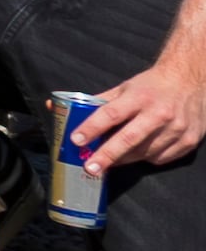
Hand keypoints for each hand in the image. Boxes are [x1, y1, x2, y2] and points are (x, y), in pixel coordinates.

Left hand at [72, 50, 205, 174]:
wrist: (190, 82)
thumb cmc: (151, 86)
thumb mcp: (125, 88)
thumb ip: (99, 102)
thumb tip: (61, 108)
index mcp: (139, 97)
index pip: (111, 114)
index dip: (92, 128)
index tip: (76, 140)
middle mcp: (159, 114)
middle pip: (129, 138)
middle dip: (107, 155)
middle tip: (90, 168)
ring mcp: (176, 129)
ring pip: (145, 153)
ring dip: (124, 159)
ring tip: (109, 161)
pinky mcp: (188, 142)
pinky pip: (161, 158)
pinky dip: (146, 158)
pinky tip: (137, 154)